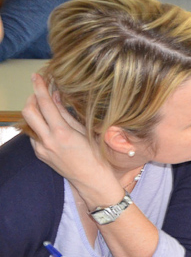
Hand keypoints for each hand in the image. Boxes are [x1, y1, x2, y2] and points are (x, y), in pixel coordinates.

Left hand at [21, 74, 118, 206]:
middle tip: (41, 92)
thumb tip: (56, 97)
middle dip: (32, 98)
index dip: (40, 88)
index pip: (45, 104)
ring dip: (35, 112)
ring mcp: (41, 149)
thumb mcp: (85, 131)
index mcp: (61, 133)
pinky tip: (50, 125)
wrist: (92, 180)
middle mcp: (47, 141)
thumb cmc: (96, 156)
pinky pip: (33, 135)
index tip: (37, 76)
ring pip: (29, 123)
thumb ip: (66, 114)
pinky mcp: (40, 154)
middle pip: (28, 112)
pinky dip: (39, 126)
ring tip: (47, 107)